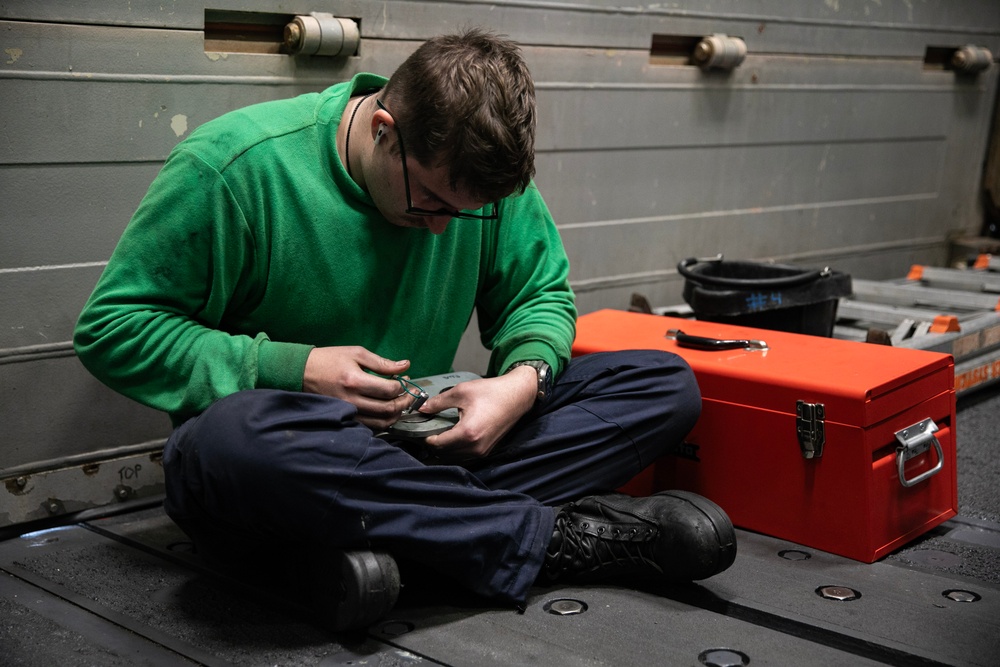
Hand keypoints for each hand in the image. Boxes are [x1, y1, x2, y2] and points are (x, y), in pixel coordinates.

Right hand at [303, 346, 412, 429]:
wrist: (302, 372)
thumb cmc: (330, 359)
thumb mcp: (356, 353)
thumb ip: (382, 362)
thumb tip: (405, 365)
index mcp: (355, 381)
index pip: (388, 390)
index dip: (402, 386)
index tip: (406, 380)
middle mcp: (352, 400)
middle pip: (388, 409)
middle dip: (404, 402)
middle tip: (409, 394)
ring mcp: (348, 412)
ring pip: (381, 422)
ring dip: (396, 414)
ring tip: (400, 402)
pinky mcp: (345, 418)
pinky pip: (370, 426)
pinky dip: (383, 421)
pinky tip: (386, 410)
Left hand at [421, 366, 537, 457]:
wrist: (517, 396)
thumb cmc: (491, 392)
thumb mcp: (462, 391)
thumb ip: (439, 402)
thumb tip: (421, 408)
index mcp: (467, 433)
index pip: (438, 444)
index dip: (426, 437)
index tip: (420, 428)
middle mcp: (475, 447)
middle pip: (444, 453)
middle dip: (434, 443)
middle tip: (427, 429)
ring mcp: (482, 451)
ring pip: (454, 456)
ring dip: (444, 447)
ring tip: (438, 432)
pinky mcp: (487, 450)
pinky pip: (465, 454)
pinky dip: (455, 448)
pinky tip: (452, 435)